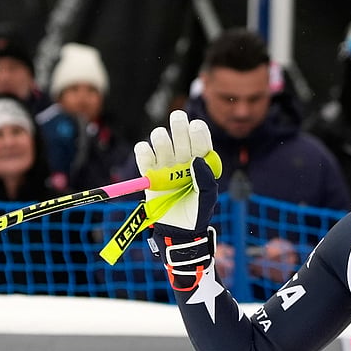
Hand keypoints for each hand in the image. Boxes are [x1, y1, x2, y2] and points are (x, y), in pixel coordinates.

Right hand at [136, 109, 221, 236]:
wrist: (177, 232)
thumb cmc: (197, 214)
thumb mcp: (208, 199)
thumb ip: (206, 180)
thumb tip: (196, 160)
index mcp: (201, 162)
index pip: (200, 141)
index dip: (198, 131)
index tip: (195, 126)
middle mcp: (183, 160)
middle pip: (180, 136)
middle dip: (178, 125)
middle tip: (177, 118)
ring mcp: (166, 166)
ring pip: (161, 141)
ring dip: (161, 137)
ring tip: (162, 142)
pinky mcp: (150, 174)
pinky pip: (144, 156)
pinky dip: (143, 150)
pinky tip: (145, 149)